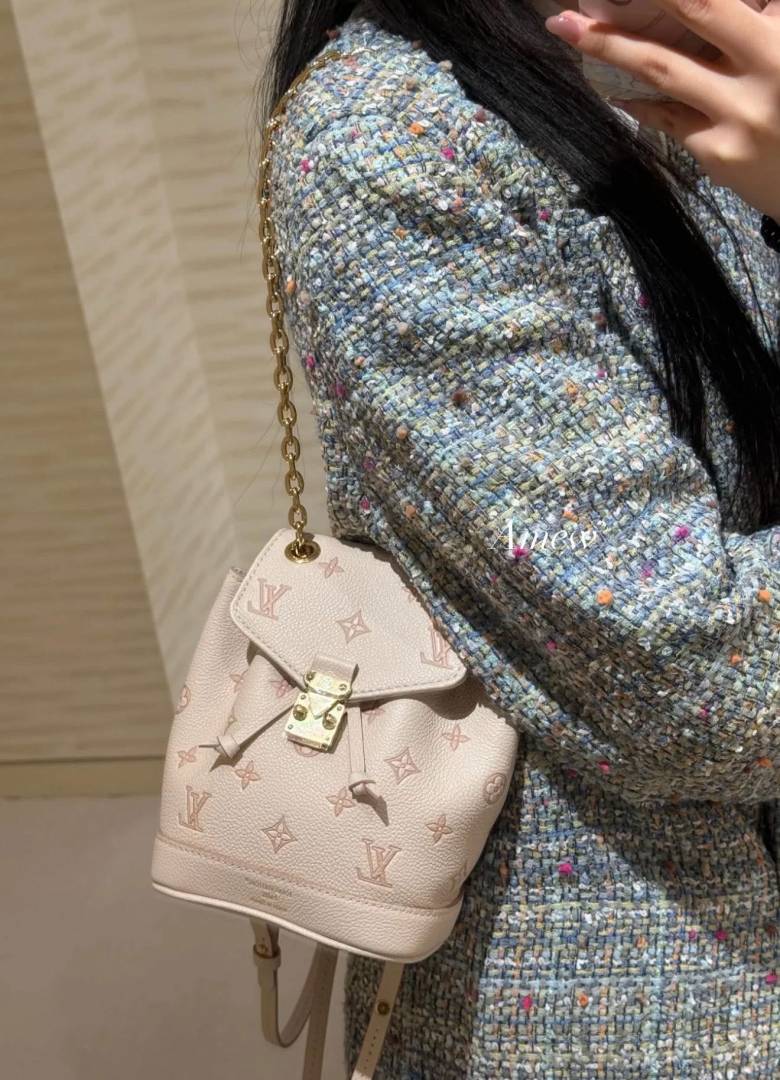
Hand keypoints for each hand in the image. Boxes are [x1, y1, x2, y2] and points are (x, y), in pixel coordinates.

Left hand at [544, 0, 779, 219]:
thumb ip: (764, 18)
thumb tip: (710, 8)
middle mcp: (770, 65)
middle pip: (698, 9)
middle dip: (636, 2)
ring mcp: (740, 114)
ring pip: (664, 68)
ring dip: (609, 45)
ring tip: (567, 28)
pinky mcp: (718, 152)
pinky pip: (666, 117)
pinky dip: (637, 99)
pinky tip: (612, 88)